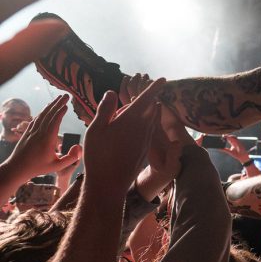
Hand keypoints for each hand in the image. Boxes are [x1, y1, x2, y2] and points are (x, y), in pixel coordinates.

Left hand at [2, 94, 79, 179]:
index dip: (61, 112)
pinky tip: (45, 110)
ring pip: (42, 115)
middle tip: (66, 95)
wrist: (17, 168)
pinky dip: (42, 112)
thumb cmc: (38, 168)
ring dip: (50, 106)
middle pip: (49, 114)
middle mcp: (39, 132)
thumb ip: (71, 158)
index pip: (55, 121)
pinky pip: (36, 119)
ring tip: (57, 99)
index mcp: (47, 139)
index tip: (67, 105)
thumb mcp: (57, 167)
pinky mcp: (27, 133)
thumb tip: (79, 147)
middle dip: (58, 104)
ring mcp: (32, 131)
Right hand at [83, 79, 164, 193]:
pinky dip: (147, 122)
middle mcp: (143, 128)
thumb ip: (106, 110)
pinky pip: (148, 131)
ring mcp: (145, 140)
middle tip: (152, 88)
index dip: (153, 88)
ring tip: (150, 102)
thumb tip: (112, 92)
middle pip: (151, 108)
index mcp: (131, 120)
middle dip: (152, 97)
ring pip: (151, 120)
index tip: (162, 79)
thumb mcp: (96, 129)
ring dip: (151, 110)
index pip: (145, 99)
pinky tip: (141, 124)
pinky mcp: (144, 149)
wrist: (110, 183)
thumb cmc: (99, 155)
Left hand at [221, 135, 250, 163]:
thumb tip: (219, 148)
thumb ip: (224, 149)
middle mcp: (235, 142)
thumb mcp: (229, 151)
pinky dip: (232, 138)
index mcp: (233, 144)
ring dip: (229, 136)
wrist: (242, 157)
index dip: (226, 137)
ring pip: (233, 137)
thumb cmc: (236, 154)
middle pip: (231, 137)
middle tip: (223, 135)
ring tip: (225, 136)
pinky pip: (235, 140)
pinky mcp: (239, 143)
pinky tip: (228, 138)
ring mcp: (237, 142)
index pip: (229, 139)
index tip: (222, 136)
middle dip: (227, 136)